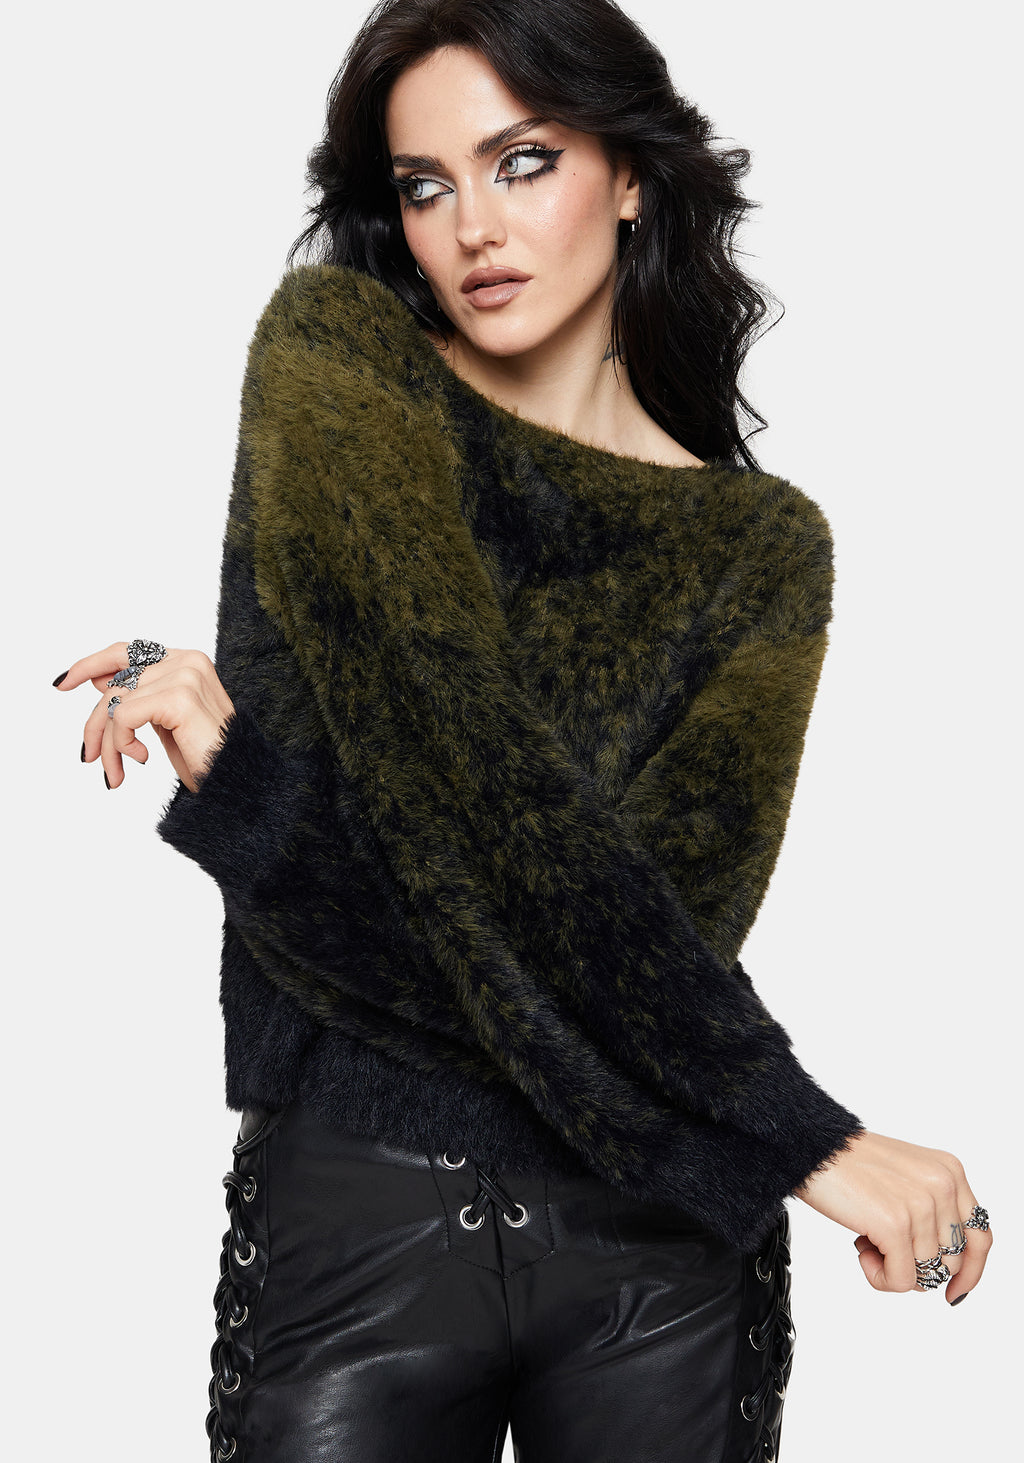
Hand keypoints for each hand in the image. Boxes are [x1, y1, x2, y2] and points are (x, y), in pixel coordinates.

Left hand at [55, 642, 234, 793]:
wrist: (235, 782)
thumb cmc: (205, 756)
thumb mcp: (162, 721)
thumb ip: (138, 695)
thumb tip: (98, 679)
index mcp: (187, 661)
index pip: (126, 651)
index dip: (90, 663)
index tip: (62, 683)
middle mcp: (187, 660)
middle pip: (115, 681)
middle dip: (95, 722)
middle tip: (89, 757)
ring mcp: (184, 675)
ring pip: (115, 702)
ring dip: (109, 744)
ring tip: (116, 773)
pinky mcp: (178, 697)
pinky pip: (124, 716)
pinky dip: (121, 743)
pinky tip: (140, 759)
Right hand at [793, 1129, 991, 1302]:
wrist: (811, 1147)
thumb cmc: (850, 1164)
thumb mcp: (909, 1177)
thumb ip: (935, 1211)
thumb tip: (944, 1268)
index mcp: (950, 1172)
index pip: (980, 1238)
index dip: (971, 1272)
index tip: (954, 1291)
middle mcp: (942, 1185)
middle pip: (951, 1262)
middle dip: (918, 1269)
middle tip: (884, 1249)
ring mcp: (920, 1205)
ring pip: (925, 1275)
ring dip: (892, 1269)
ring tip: (867, 1241)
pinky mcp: (895, 1223)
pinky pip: (900, 1280)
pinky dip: (879, 1278)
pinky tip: (862, 1253)